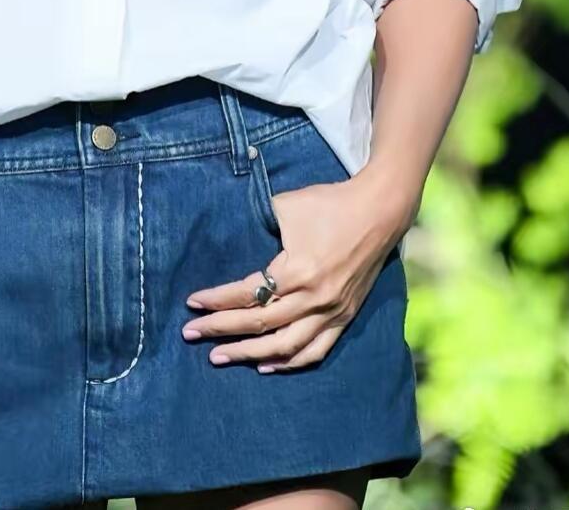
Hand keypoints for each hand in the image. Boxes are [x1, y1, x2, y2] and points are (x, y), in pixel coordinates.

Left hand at [181, 173, 405, 370]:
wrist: (379, 211)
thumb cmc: (329, 203)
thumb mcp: (287, 206)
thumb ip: (258, 224)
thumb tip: (230, 235)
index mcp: (298, 270)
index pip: (248, 293)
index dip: (217, 300)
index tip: (192, 303)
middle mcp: (314, 298)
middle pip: (260, 323)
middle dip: (221, 329)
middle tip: (190, 334)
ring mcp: (332, 312)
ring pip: (285, 346)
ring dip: (249, 353)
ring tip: (219, 356)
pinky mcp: (345, 317)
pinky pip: (315, 350)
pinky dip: (289, 362)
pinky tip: (265, 365)